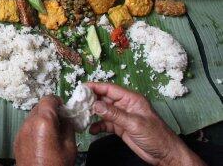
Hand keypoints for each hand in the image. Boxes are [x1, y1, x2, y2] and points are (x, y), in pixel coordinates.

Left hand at [15, 96, 75, 165]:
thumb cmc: (55, 165)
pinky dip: (35, 127)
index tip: (64, 108)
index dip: (57, 101)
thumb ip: (68, 127)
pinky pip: (27, 126)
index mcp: (43, 122)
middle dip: (51, 110)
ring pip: (32, 116)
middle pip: (39, 107)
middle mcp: (29, 123)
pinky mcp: (17, 139)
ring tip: (53, 132)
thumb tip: (66, 119)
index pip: (48, 99)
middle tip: (61, 120)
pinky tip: (44, 139)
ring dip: (42, 119)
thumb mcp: (69, 146)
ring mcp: (21, 131)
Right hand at [87, 82, 203, 165]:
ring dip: (92, 114)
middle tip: (77, 103)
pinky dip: (97, 126)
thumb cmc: (156, 136)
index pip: (110, 89)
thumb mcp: (134, 123)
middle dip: (91, 100)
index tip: (81, 88)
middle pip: (104, 99)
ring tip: (81, 116)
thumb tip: (95, 105)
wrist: (165, 154)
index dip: (96, 87)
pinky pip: (105, 124)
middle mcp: (125, 106)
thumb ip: (114, 114)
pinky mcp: (120, 128)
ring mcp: (122, 117)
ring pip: (103, 111)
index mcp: (131, 99)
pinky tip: (91, 130)